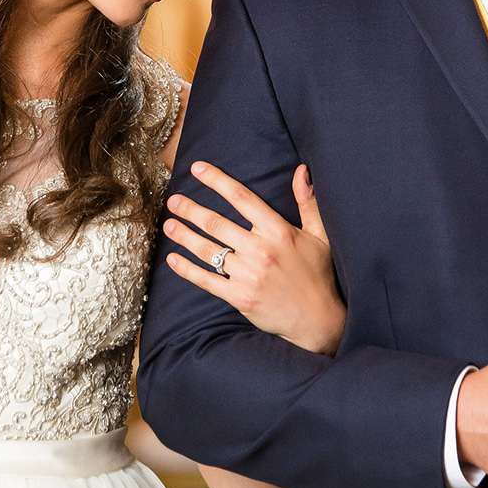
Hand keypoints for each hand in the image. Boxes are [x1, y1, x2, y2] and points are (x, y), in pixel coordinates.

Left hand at [164, 162, 344, 354]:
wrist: (318, 319)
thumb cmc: (317, 273)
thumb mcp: (319, 235)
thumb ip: (308, 202)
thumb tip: (301, 170)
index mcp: (278, 231)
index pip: (242, 198)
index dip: (217, 180)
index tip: (197, 168)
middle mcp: (261, 250)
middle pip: (217, 223)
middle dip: (191, 209)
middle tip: (173, 200)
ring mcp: (248, 275)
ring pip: (208, 250)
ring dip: (184, 235)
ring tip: (168, 224)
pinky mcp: (239, 297)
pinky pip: (206, 280)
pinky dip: (186, 269)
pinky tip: (172, 259)